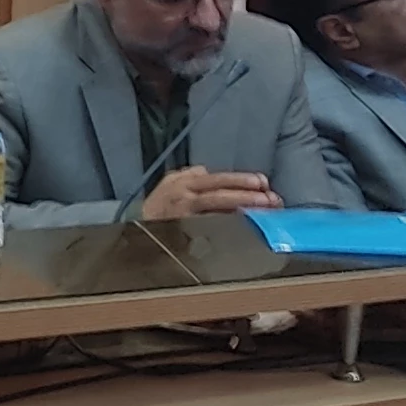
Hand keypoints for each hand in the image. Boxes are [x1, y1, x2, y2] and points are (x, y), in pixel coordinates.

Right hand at [137, 169, 275, 221]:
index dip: (240, 180)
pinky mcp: (185, 234)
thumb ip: (189, 175)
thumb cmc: (157, 207)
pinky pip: (211, 230)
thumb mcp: (169, 184)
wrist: (136, 230)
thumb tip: (206, 171)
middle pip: (220, 194)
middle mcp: (183, 198)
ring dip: (242, 210)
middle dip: (247, 195)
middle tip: (270, 198)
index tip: (262, 182)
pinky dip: (229, 228)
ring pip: (217, 211)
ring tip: (263, 211)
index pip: (217, 179)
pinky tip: (245, 229)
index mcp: (183, 183)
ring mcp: (184, 218)